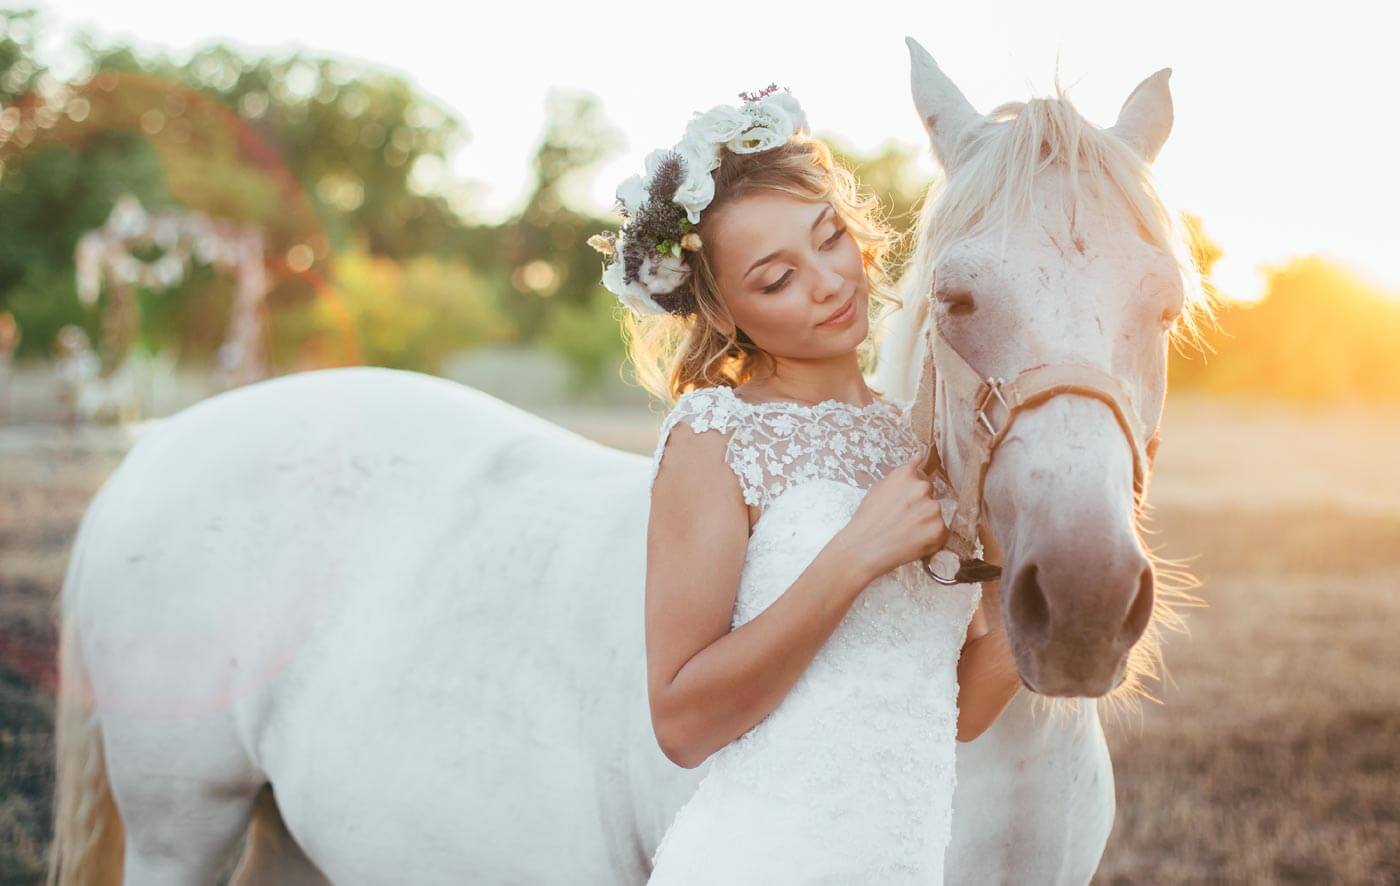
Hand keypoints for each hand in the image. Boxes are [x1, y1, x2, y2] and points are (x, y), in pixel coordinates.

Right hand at [838, 447, 948, 584]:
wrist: (863, 549)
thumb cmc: (867, 520)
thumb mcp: (878, 488)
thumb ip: (902, 475)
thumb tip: (918, 457)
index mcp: (906, 474)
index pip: (921, 475)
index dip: (912, 492)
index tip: (904, 503)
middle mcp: (922, 488)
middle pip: (930, 494)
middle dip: (920, 506)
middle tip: (902, 520)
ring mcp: (932, 508)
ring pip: (935, 514)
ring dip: (926, 522)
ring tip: (905, 533)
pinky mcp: (939, 529)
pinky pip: (941, 532)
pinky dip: (930, 538)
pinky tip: (912, 541)